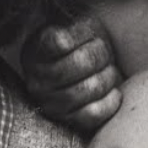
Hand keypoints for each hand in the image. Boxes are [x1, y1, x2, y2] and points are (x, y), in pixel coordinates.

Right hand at [20, 15, 121, 132]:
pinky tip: (113, 90)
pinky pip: (95, 113)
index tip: (89, 33)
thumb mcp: (73, 25)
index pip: (62, 42)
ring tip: (108, 69)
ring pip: (91, 87)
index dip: (84, 34)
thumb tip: (64, 44)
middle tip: (105, 51)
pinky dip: (111, 100)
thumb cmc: (80, 44)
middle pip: (81, 62)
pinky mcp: (69, 121)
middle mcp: (36, 81)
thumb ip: (71, 29)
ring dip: (109, 75)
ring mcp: (51, 104)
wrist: (81, 68)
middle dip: (102, 53)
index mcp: (34, 53)